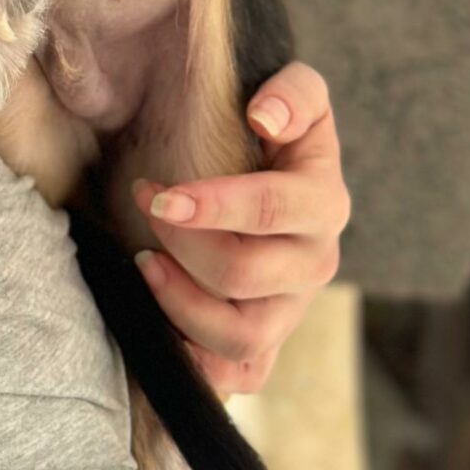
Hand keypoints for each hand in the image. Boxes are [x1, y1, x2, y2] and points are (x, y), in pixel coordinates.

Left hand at [131, 62, 348, 397]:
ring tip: (145, 264)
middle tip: (145, 210)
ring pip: (241, 336)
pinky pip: (240, 376)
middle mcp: (316, 262)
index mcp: (324, 202)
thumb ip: (293, 94)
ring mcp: (292, 308)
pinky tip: (165, 330)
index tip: (157, 196)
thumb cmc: (276, 128)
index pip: (271, 209)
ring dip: (182, 304)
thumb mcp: (299, 94)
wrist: (278, 173)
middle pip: (244, 274)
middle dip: (182, 245)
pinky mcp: (270, 341)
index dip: (212, 205)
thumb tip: (265, 117)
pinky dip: (202, 364)